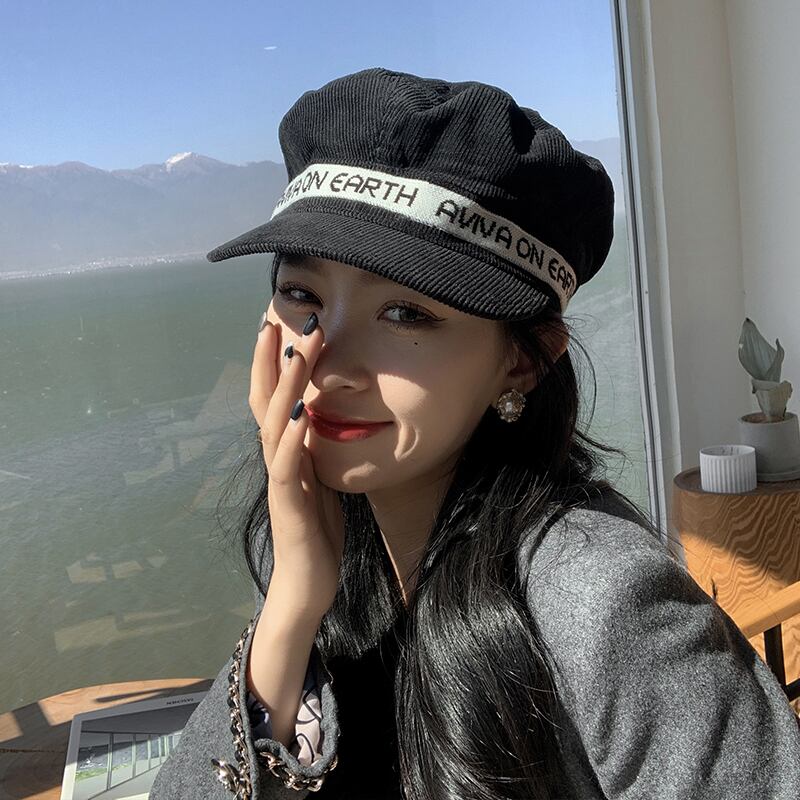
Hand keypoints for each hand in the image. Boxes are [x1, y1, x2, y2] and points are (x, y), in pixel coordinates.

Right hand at [249, 309, 344, 621]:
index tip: (283, 325)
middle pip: (267, 403)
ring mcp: (281, 482)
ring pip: (274, 426)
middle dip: (273, 362)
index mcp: (287, 453)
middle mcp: (277, 461)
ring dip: (283, 390)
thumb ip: (314, 450)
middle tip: (277, 320)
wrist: (308, 585)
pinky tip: (299, 415)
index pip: (275, 400)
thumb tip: (319, 418)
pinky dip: (290, 439)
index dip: (275, 364)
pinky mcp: (289, 506)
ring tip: (294, 353)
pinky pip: (286, 467)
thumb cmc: (316, 533)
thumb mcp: (321, 481)